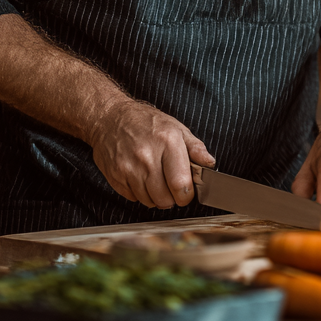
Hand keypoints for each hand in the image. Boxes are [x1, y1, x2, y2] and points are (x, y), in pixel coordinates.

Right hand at [88, 98, 214, 208]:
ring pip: (149, 202)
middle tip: (171, 186)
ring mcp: (128, 168)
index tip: (187, 192)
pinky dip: (140, 193)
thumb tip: (209, 163)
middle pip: (165, 198)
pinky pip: (133, 198)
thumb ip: (195, 148)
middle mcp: (147, 156)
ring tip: (156, 179)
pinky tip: (141, 177)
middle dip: (172, 197)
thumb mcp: (176, 128)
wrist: (110, 118)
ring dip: (156, 196)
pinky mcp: (115, 177)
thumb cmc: (146, 123)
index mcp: (167, 142)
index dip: (187, 195)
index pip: (180, 184)